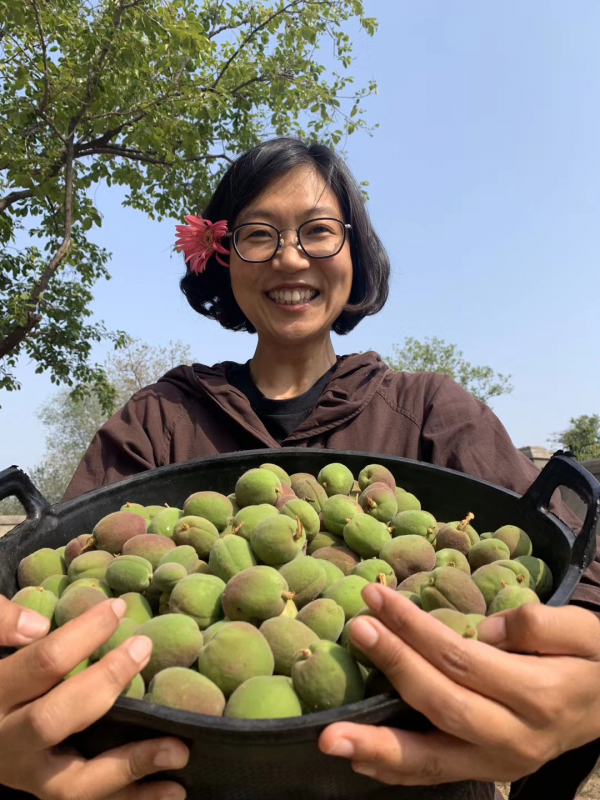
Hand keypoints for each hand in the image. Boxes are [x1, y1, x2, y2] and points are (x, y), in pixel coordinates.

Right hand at [0, 595, 188, 799]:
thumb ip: (1, 624)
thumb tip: (36, 625)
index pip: (41, 663)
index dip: (82, 633)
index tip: (118, 607)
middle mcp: (7, 743)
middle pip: (52, 720)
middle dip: (103, 683)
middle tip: (143, 648)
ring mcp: (28, 777)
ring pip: (74, 784)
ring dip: (130, 765)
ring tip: (178, 750)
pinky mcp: (50, 795)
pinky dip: (134, 799)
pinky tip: (174, 790)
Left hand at [319, 584, 599, 785]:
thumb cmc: (594, 662)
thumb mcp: (585, 631)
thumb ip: (538, 625)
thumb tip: (483, 631)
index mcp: (539, 695)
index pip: (463, 658)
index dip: (415, 628)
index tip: (377, 598)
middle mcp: (515, 738)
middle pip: (442, 703)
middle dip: (394, 665)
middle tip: (356, 630)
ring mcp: (499, 763)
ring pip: (431, 761)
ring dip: (377, 747)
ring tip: (329, 737)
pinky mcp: (487, 772)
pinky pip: (435, 777)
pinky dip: (395, 770)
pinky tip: (358, 760)